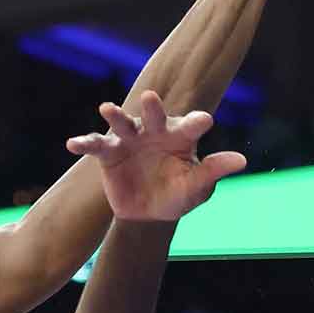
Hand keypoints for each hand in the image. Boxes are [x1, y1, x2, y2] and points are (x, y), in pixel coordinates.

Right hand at [66, 90, 247, 222]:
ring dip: (115, 115)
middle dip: (152, 107)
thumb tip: (241, 160)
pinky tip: (72, 144)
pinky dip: (84, 143)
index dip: (197, 122)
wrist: (147, 214)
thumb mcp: (197, 187)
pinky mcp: (108, 153)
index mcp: (180, 136)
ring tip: (106, 108)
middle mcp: (154, 131)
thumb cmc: (177, 194)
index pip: (191, 124)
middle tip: (151, 98)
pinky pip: (95, 145)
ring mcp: (130, 140)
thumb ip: (214, 170)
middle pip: (154, 114)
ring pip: (122, 123)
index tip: (206, 122)